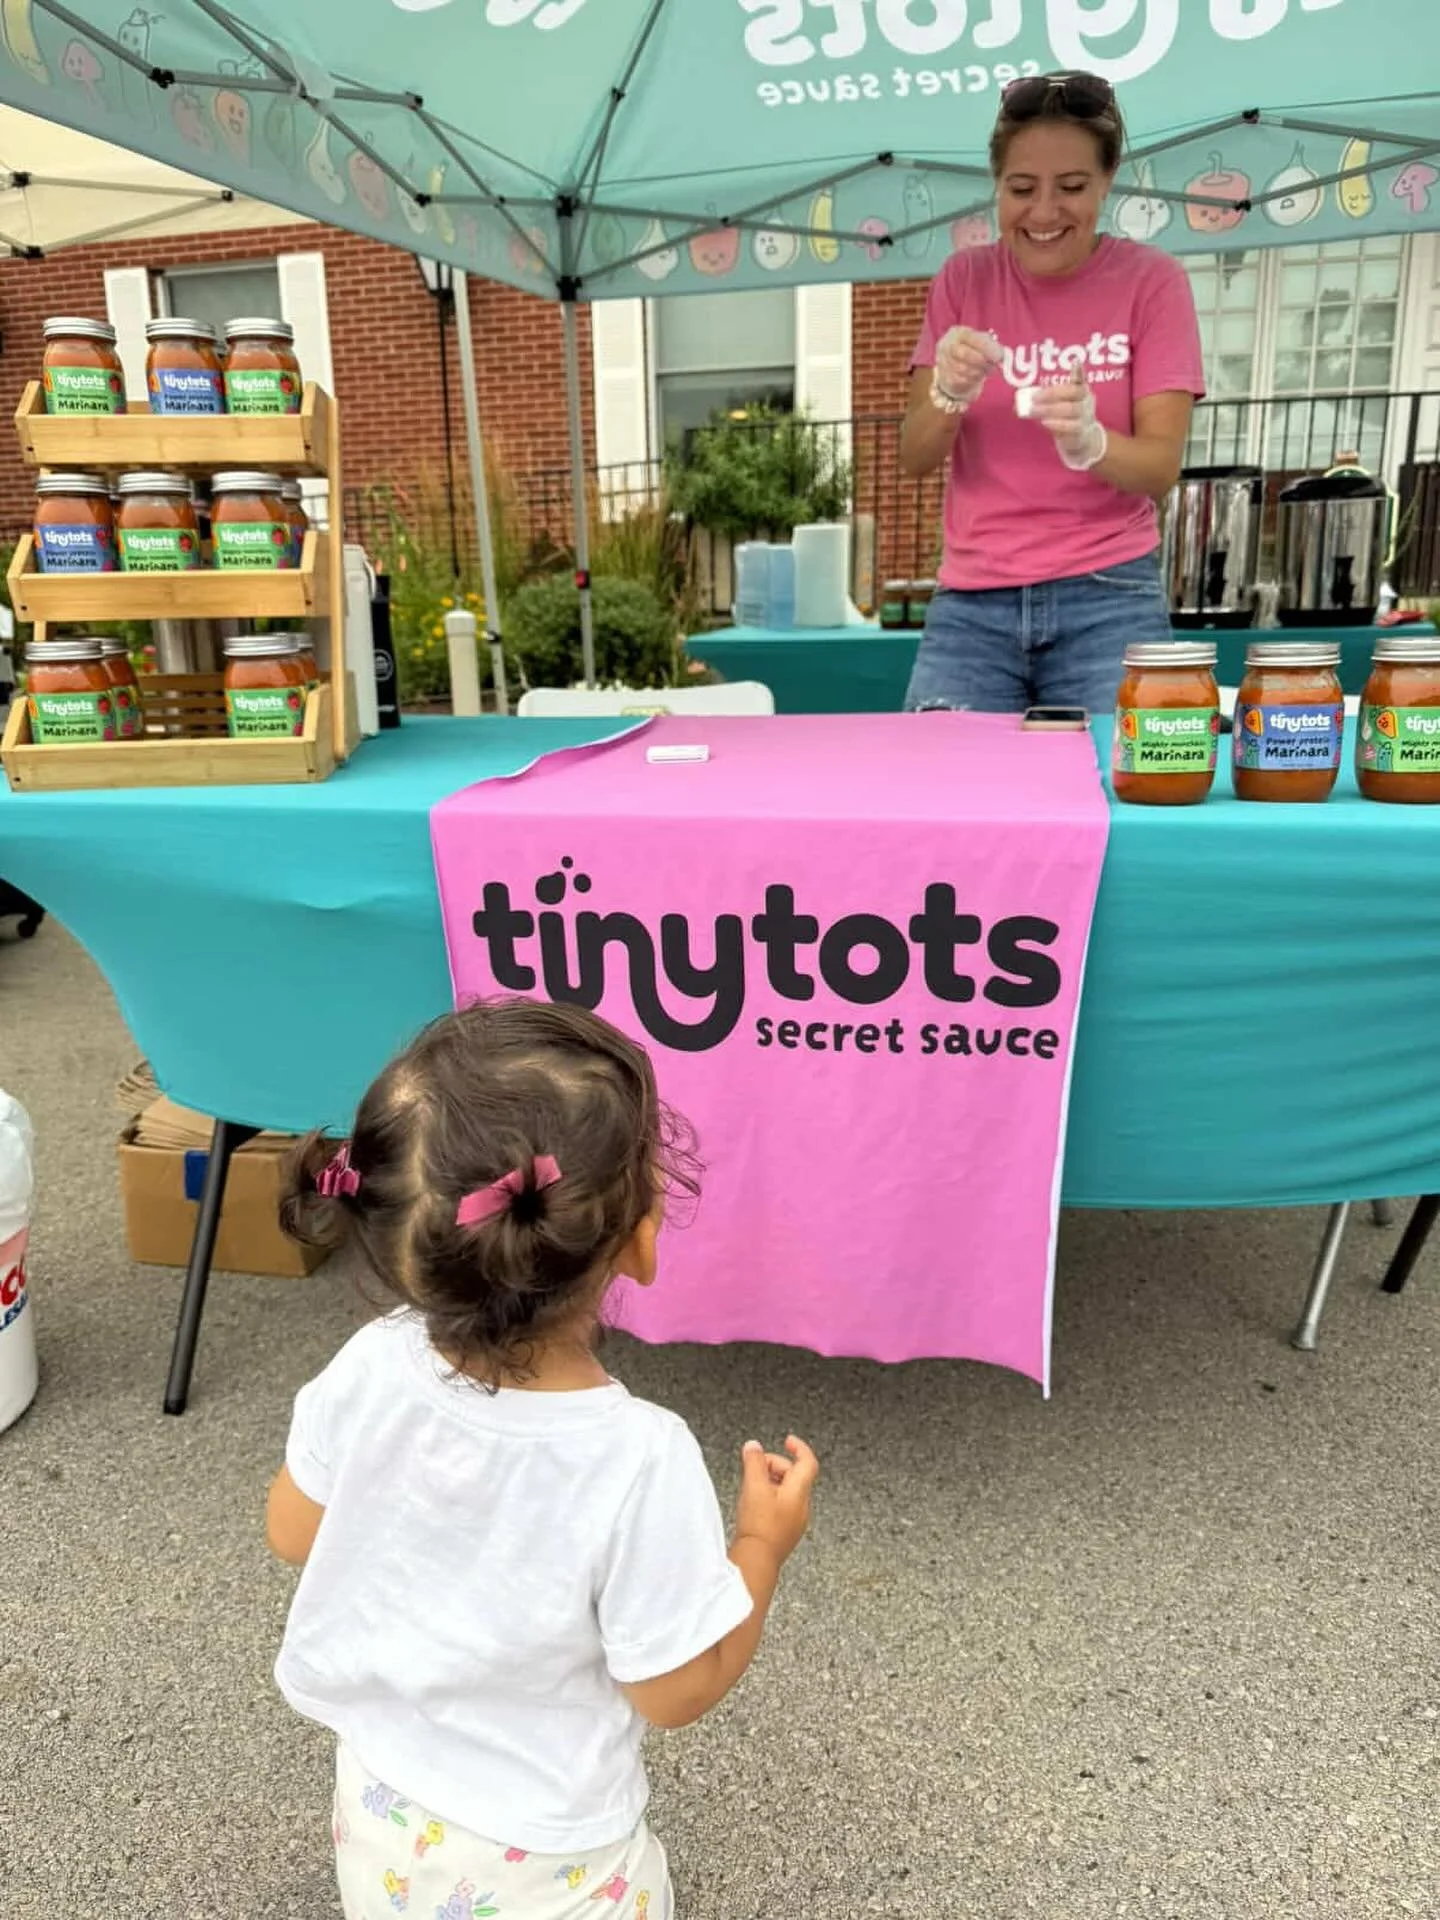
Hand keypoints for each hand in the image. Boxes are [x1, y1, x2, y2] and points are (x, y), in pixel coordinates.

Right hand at [734, 1434, 818, 1565]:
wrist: (757, 1559)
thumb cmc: (760, 1527)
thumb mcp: (754, 1486)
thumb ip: (754, 1462)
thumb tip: (753, 1446)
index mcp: (799, 1491)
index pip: (808, 1462)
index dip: (799, 1447)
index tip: (789, 1441)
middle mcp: (802, 1506)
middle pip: (794, 1476)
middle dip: (774, 1466)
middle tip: (755, 1466)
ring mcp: (795, 1521)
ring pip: (786, 1492)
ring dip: (770, 1483)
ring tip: (751, 1487)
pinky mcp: (785, 1533)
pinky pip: (781, 1508)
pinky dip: (769, 1499)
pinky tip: (753, 1505)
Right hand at [933, 326, 1002, 408]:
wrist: (954, 366)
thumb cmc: (972, 351)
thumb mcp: (981, 342)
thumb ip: (991, 346)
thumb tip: (1003, 355)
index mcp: (957, 333)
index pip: (971, 337)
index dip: (986, 347)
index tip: (999, 356)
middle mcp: (946, 346)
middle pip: (965, 354)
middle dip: (983, 362)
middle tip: (994, 366)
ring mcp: (943, 363)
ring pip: (964, 370)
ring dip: (980, 372)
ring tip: (987, 371)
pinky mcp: (945, 379)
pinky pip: (962, 381)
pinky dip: (974, 381)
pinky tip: (978, 377)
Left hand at [1025, 369, 1106, 470]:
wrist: (1081, 438)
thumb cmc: (1067, 416)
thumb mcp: (1062, 404)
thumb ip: (1050, 397)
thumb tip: (1028, 396)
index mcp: (1082, 391)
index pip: (1080, 380)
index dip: (1079, 372)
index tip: (1076, 364)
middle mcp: (1086, 402)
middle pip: (1074, 393)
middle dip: (1052, 394)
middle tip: (1034, 398)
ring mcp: (1086, 417)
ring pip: (1072, 409)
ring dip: (1050, 409)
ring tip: (1034, 411)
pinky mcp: (1080, 432)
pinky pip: (1070, 427)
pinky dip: (1057, 424)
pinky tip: (1045, 422)